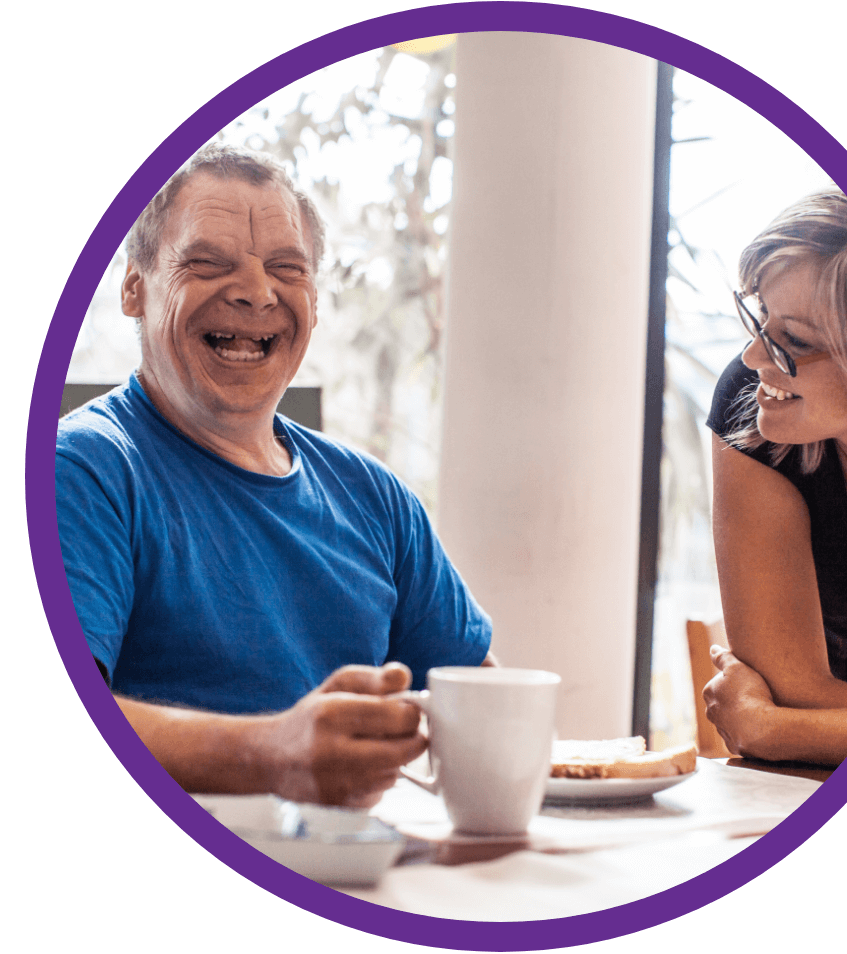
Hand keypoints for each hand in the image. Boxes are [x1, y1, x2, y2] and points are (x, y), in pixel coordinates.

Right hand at [261, 662, 426, 807]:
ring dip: (395, 758)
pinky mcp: (341, 806)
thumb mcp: (338, 685)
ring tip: (373, 744)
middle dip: (412, 736)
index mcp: (330, 714)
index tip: (407, 707)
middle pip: (404, 750)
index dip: (411, 711)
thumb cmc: (311, 718)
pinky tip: (361, 766)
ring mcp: (336, 784)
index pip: (398, 716)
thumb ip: (374, 678)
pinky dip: (380, 777)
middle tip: (401, 727)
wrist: (273, 759)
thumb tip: (403, 676)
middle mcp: (330, 752)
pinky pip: (382, 791)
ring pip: (395, 772)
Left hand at [703, 646, 775, 757]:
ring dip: (740, 718)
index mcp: (709, 693)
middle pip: (723, 703)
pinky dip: (748, 733)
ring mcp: (722, 731)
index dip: (735, 681)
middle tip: (755, 698)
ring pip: (730, 720)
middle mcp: (711, 712)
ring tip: (759, 714)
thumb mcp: (737, 668)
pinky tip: (760, 729)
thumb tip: (713, 649)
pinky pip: (740, 737)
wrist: (761, 729)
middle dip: (735, 700)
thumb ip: (723, 657)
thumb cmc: (750, 694)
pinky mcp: (734, 746)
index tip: (749, 682)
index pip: (719, 683)